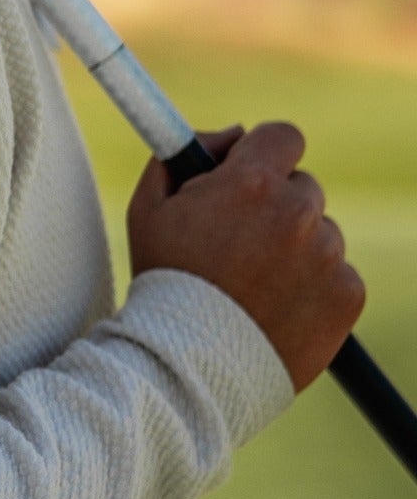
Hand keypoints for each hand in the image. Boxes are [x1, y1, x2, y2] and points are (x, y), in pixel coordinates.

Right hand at [126, 122, 365, 392]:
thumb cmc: (165, 282)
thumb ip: (182, 154)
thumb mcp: (150, 208)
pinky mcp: (348, 295)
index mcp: (252, 182)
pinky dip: (314, 285)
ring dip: (296, 247)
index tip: (251, 172)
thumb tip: (229, 136)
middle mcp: (299, 212)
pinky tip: (277, 305)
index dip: (265, 153)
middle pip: (302, 187)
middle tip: (242, 240)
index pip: (284, 136)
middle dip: (276, 205)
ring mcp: (328, 255)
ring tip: (255, 283)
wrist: (192, 362)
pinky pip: (338, 274)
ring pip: (320, 233)